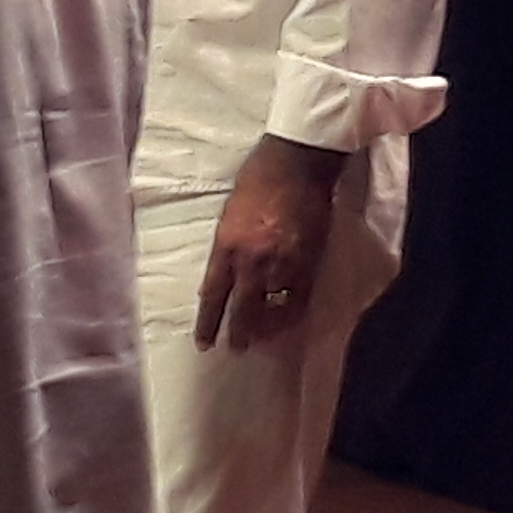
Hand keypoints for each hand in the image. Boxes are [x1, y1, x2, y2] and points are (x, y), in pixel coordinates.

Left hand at [198, 136, 344, 353]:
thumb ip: (227, 245)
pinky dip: (292, 313)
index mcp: (225, 246)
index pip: (213, 294)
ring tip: (261, 338)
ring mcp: (281, 264)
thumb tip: (226, 271)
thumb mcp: (230, 214)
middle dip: (236, 333)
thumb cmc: (257, 179)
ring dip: (265, 326)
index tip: (204, 342)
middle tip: (234, 349)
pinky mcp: (308, 262)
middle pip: (241, 309)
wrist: (295, 164)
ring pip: (271, 308)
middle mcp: (251, 260)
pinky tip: (287, 320)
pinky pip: (299, 298)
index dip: (208, 322)